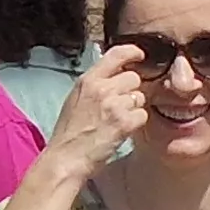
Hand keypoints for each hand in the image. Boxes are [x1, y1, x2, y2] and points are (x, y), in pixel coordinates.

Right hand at [45, 45, 150, 175]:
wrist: (66, 158)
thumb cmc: (69, 132)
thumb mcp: (76, 99)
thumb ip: (95, 84)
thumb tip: (115, 75)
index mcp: (88, 80)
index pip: (116, 54)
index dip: (133, 52)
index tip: (140, 55)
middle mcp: (101, 88)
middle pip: (134, 77)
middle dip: (132, 90)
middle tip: (121, 105)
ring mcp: (113, 105)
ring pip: (140, 97)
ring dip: (134, 108)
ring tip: (118, 120)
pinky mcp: (124, 122)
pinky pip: (142, 115)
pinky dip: (136, 123)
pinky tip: (122, 130)